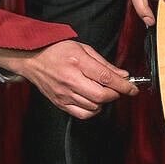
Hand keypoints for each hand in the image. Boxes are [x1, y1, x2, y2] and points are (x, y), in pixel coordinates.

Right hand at [0, 40, 137, 118]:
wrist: (31, 59)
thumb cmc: (56, 50)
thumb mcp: (83, 49)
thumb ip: (104, 64)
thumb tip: (123, 75)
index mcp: (78, 62)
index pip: (107, 78)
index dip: (124, 86)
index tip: (132, 88)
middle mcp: (71, 80)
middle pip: (101, 96)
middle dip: (115, 95)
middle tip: (118, 89)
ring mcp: (64, 94)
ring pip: (94, 107)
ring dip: (104, 102)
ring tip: (102, 91)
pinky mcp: (60, 103)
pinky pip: (82, 114)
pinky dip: (92, 110)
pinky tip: (92, 101)